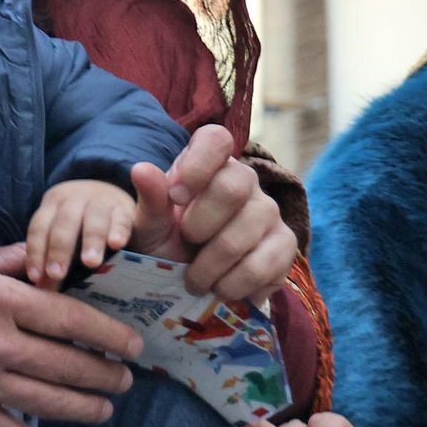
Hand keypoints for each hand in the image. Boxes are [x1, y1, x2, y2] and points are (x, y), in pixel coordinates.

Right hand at [0, 243, 143, 426]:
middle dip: (105, 375)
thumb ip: (15, 259)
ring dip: (84, 408)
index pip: (69, 318)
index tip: (132, 344)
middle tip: (125, 379)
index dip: (108, 334)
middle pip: (66, 363)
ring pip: (46, 401)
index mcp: (0, 300)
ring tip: (106, 407)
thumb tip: (54, 254)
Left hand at [26, 179, 136, 288]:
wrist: (112, 200)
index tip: (36, 277)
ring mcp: (101, 201)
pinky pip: (121, 218)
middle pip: (65, 221)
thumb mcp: (64, 237)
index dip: (36, 252)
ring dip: (91, 240)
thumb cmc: (81, 226)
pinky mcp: (124, 208)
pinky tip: (116, 245)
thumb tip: (40, 290)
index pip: (40, 226)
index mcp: (54, 205)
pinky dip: (118, 231)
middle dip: (60, 249)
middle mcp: (75, 199)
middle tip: (58, 274)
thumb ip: (51, 260)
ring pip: (94, 217)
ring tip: (90, 263)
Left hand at [129, 124, 297, 300]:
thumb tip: (141, 170)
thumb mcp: (152, 226)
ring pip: (244, 235)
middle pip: (232, 189)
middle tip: (186, 245)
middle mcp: (245, 180)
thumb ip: (150, 200)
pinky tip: (222, 287)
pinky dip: (234, 285)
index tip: (175, 196)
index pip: (216, 139)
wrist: (194, 283)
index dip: (197, 165)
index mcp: (209, 164)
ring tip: (197, 280)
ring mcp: (269, 211)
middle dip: (199, 227)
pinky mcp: (285, 244)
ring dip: (211, 268)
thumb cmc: (170, 243)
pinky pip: (263, 265)